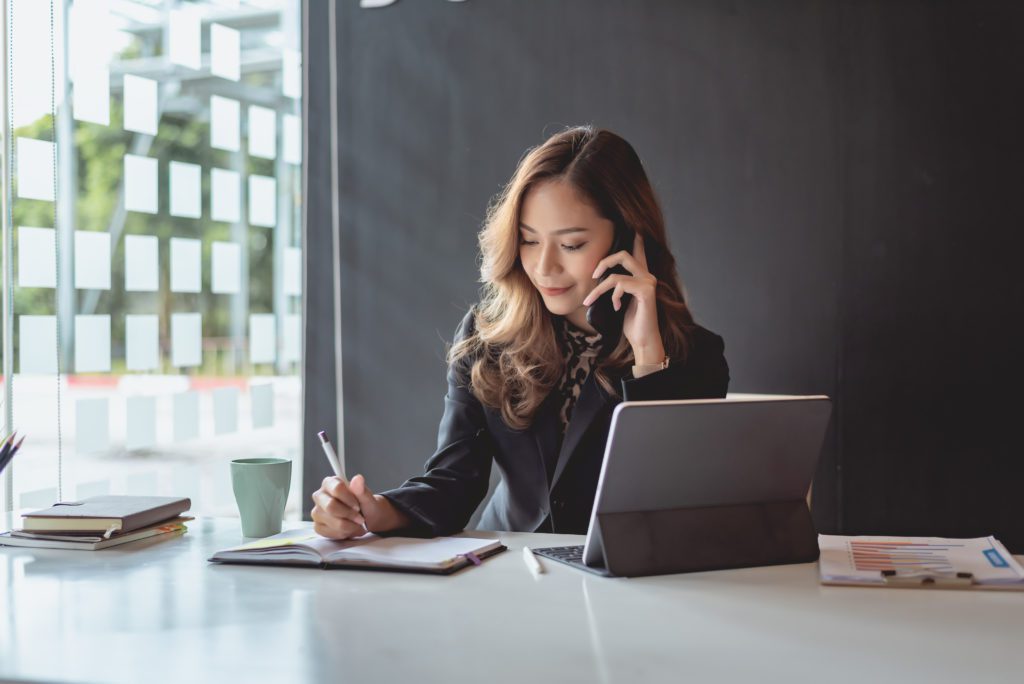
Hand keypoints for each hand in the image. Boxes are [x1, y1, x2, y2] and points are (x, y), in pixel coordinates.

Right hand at [310, 474, 408, 538]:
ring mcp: (317, 512)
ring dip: (349, 526)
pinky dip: (343, 533)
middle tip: (360, 518)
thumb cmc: (364, 505)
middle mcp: (320, 496)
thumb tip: (358, 478)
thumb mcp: (367, 498)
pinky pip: (329, 532)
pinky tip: (349, 529)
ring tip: (357, 524)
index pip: (336, 488)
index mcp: (330, 483)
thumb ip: (361, 489)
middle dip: (349, 515)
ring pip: (331, 521)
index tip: (358, 507)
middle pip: (330, 506)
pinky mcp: (318, 526)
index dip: (349, 499)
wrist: (365, 519)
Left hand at [582, 232, 665, 363]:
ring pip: (615, 275)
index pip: (638, 252)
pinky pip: (621, 285)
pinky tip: (616, 307)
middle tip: (593, 274)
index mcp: (641, 276)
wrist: (642, 340)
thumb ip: (614, 286)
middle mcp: (647, 276)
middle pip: (624, 254)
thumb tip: (597, 278)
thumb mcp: (618, 300)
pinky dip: (613, 296)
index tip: (634, 228)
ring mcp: (648, 282)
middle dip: (604, 261)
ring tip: (591, 300)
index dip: (636, 239)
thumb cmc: (630, 322)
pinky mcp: (647, 291)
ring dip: (599, 289)